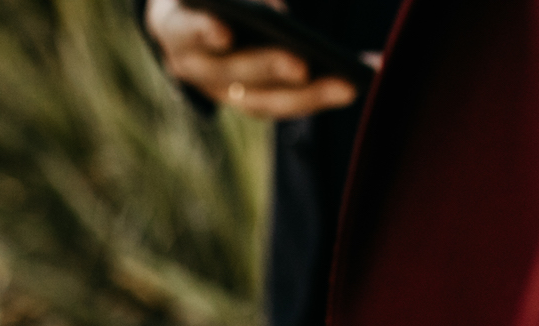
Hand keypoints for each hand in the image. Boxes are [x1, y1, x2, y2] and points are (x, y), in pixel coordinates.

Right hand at [145, 0, 361, 119]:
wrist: (195, 14)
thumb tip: (277, 9)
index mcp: (175, 27)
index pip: (185, 31)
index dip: (203, 32)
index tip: (224, 32)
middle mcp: (194, 68)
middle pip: (233, 72)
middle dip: (268, 67)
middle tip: (301, 64)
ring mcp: (224, 91)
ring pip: (265, 100)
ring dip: (310, 94)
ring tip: (351, 82)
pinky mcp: (252, 100)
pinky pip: (287, 103)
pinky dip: (324, 93)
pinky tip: (363, 75)